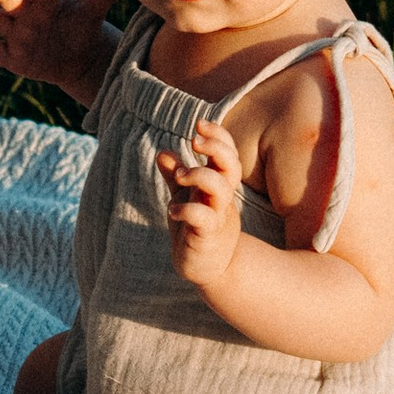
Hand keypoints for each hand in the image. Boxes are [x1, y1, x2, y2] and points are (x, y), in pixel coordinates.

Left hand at [156, 118, 244, 293]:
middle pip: (231, 165)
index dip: (218, 136)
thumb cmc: (197, 229)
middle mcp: (222, 199)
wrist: (209, 269)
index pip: (228, 153)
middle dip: (215, 148)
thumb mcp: (185, 197)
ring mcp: (217, 218)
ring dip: (199, 175)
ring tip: (180, 177)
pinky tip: (172, 211)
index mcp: (219, 186)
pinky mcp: (206, 237)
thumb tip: (163, 152)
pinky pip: (202, 218)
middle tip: (194, 141)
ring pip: (220, 188)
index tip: (198, 124)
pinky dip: (186, 210)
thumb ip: (176, 176)